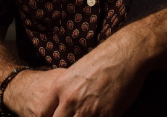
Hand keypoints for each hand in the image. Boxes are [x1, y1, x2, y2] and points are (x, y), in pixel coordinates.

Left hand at [6, 30, 150, 116]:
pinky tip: (101, 115)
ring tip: (87, 115)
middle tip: (72, 116)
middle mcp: (70, 99)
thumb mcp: (74, 72)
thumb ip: (65, 90)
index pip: (42, 112)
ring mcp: (88, 109)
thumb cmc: (100, 61)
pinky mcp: (107, 115)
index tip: (55, 116)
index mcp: (60, 87)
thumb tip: (62, 105)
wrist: (124, 56)